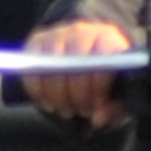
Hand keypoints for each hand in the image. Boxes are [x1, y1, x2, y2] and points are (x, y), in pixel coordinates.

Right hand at [16, 15, 135, 126]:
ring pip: (50, 69)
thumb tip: (98, 118)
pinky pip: (31, 71)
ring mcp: (56, 35)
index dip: (97, 89)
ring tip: (67, 110)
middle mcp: (81, 31)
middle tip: (81, 112)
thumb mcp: (119, 93)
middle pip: (73, 65)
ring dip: (57, 97)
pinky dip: (38, 92)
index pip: (100, 61)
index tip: (96, 107)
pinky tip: (49, 104)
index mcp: (107, 38)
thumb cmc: (107, 76)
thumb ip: (114, 108)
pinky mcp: (36, 42)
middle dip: (76, 96)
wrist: (88, 54)